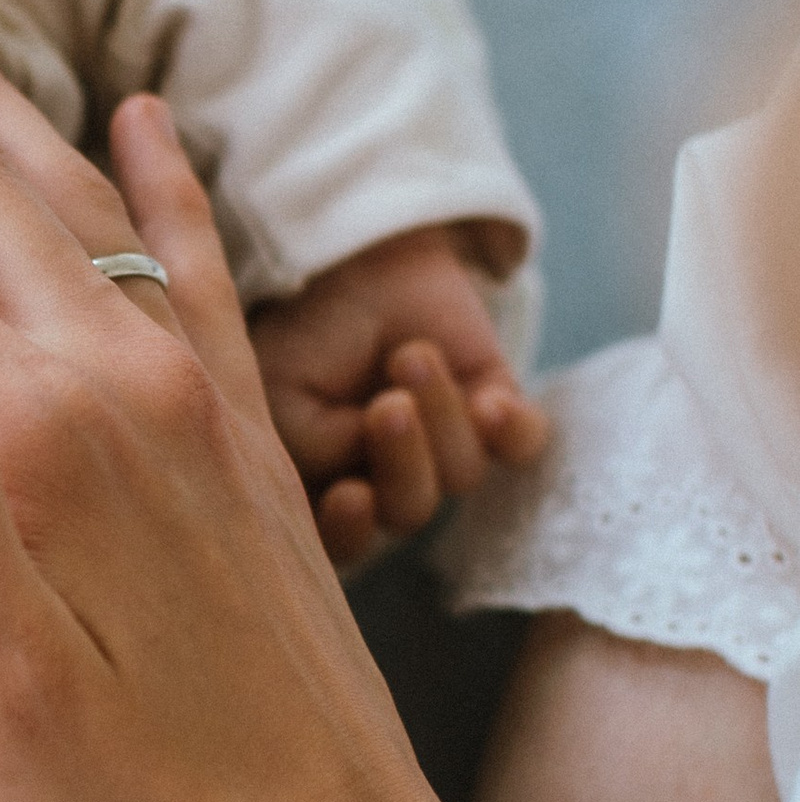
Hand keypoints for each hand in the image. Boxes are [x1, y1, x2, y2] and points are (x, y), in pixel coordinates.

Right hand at [252, 223, 548, 570]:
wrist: (354, 258)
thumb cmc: (305, 332)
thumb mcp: (279, 393)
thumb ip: (313, 453)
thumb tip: (360, 481)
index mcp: (328, 490)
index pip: (343, 543)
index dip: (350, 534)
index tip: (350, 496)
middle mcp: (389, 481)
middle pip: (408, 511)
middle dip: (403, 463)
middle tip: (390, 407)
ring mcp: (445, 449)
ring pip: (461, 473)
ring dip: (440, 413)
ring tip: (412, 356)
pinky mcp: (495, 413)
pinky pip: (522, 445)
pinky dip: (511, 429)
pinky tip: (491, 402)